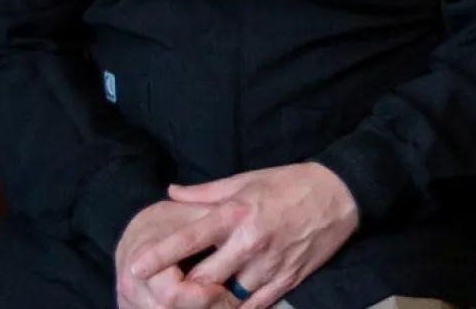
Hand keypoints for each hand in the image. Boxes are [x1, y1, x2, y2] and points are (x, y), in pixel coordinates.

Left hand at [129, 163, 358, 308]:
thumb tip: (171, 193)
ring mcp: (269, 265)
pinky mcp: (288, 280)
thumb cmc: (288, 183)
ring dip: (210, 302)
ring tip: (194, 303)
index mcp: (235, 213)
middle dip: (183, 289)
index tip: (135, 267)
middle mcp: (249, 242)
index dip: (159, 255)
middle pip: (204, 278)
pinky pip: (256, 305)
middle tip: (166, 293)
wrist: (339, 195)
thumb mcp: (245, 179)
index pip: (189, 239)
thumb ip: (205, 193)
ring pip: (229, 297)